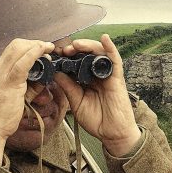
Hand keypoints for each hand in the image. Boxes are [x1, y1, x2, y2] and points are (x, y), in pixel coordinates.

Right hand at [0, 39, 53, 162]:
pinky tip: (44, 51)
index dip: (29, 46)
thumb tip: (43, 80)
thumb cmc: (2, 116)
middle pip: (15, 45)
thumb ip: (29, 86)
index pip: (12, 50)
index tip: (42, 49)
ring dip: (36, 46)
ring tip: (49, 48)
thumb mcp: (17, 96)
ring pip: (18, 49)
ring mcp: (1, 75)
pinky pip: (22, 64)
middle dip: (34, 43)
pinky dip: (34, 54)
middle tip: (48, 47)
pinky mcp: (9, 83)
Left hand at [54, 34, 140, 156]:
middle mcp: (97, 75)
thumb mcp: (76, 102)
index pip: (75, 63)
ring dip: (88, 46)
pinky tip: (104, 38)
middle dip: (75, 49)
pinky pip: (115, 59)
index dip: (65, 57)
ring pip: (99, 53)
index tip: (53, 54)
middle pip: (86, 55)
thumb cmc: (96, 120)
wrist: (112, 134)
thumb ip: (68, 86)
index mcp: (86, 81)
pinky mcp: (117, 78)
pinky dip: (110, 47)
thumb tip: (55, 72)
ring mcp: (108, 76)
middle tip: (63, 49)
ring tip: (76, 45)